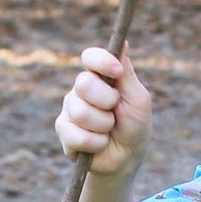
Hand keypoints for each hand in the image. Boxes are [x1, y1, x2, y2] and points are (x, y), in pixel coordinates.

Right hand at [55, 46, 151, 178]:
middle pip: (84, 83)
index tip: (117, 72)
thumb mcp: (137, 99)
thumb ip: (126, 73)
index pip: (90, 57)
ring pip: (82, 112)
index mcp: (100, 77)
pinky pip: (77, 134)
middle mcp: (81, 89)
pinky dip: (96, 143)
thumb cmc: (135, 126)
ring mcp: (70, 109)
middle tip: (115, 112)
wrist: (126, 159)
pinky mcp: (64, 131)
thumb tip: (123, 42)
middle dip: (107, 101)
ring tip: (109, 131)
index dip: (101, 61)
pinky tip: (99, 144)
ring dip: (104, 126)